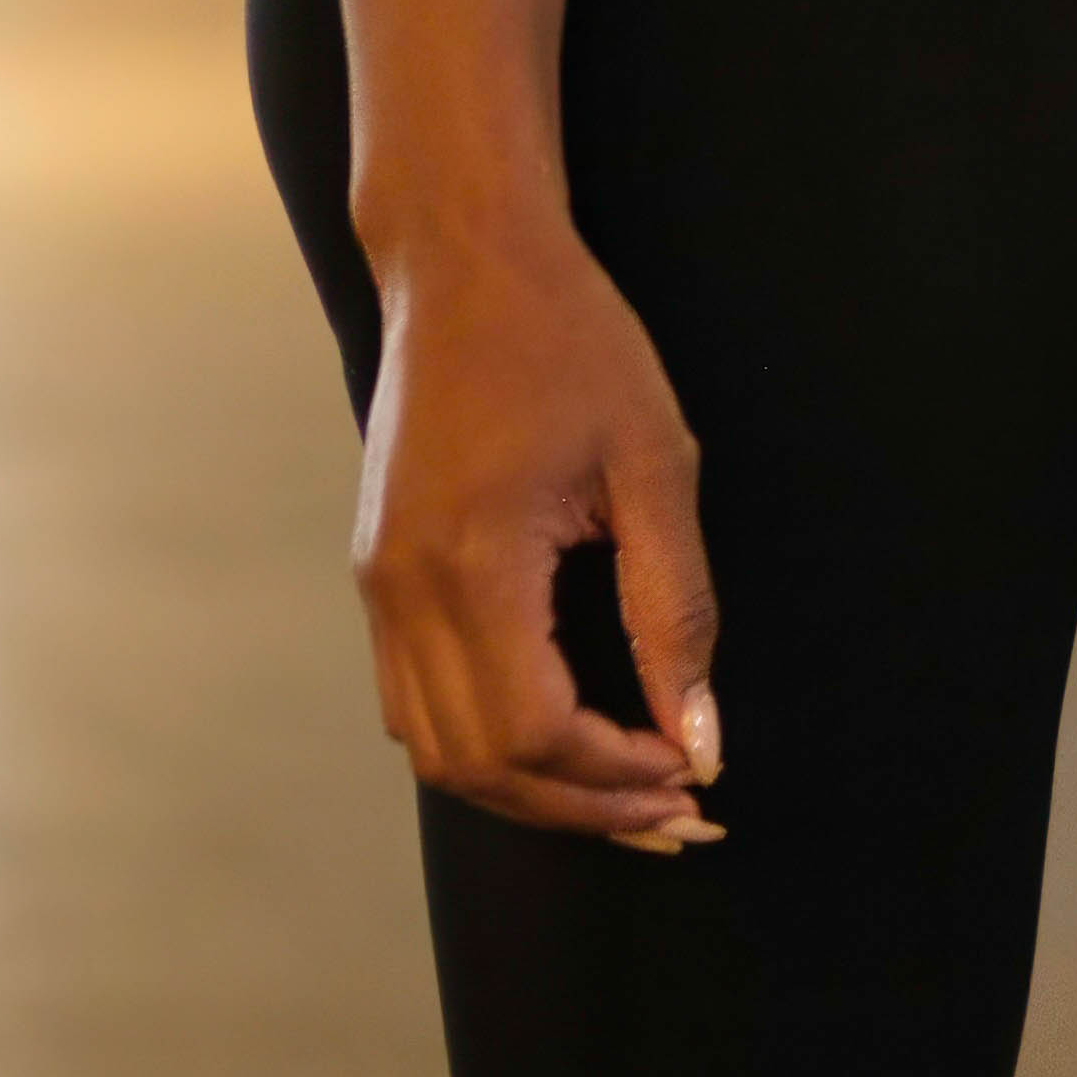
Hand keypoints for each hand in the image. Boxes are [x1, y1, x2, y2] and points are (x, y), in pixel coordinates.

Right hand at [352, 222, 725, 848]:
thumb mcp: (653, 463)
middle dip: (581, 807)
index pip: (533, 732)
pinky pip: (415, 703)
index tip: (690, 773)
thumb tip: (700, 736)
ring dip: (531, 787)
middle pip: (478, 765)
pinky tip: (562, 735)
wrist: (467, 264)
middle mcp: (403, 592)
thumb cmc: (572, 342)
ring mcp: (378, 588)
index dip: (614, 778)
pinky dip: (486, 743)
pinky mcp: (377, 576)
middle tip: (674, 812)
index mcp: (473, 563)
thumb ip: (677, 608)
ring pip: (436, 751)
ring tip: (627, 790)